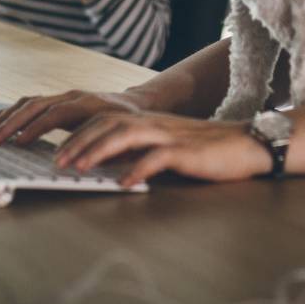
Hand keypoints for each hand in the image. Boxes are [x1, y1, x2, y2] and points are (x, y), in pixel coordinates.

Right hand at [0, 89, 146, 146]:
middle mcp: (71, 96)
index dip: (35, 128)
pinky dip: (9, 112)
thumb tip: (82, 161)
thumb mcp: (122, 136)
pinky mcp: (57, 101)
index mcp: (87, 104)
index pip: (55, 114)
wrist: (136, 104)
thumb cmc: (130, 123)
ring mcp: (62, 96)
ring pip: (28, 103)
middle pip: (35, 105)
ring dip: (4, 117)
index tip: (18, 143)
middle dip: (10, 123)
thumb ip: (103, 147)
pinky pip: (29, 104)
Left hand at [54, 111, 272, 186]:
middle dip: (81, 142)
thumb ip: (140, 152)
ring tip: (81, 168)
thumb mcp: (166, 147)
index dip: (80, 134)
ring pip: (127, 135)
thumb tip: (109, 166)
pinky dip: (138, 168)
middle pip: (109, 124)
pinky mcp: (186, 151)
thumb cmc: (205, 150)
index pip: (106, 120)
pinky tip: (125, 182)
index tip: (59, 152)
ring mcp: (170, 135)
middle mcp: (155, 123)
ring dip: (100, 150)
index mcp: (148, 121)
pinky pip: (158, 157)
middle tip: (59, 161)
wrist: (245, 143)